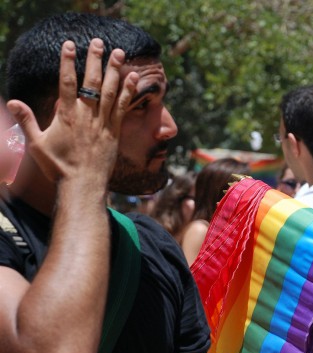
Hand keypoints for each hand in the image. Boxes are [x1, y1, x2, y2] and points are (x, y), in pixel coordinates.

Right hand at [6, 38, 137, 185]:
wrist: (83, 184)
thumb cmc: (58, 166)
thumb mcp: (36, 144)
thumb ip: (26, 120)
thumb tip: (13, 101)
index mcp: (67, 115)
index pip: (67, 82)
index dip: (68, 62)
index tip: (70, 45)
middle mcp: (87, 115)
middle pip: (92, 81)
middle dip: (95, 59)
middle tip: (98, 41)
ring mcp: (103, 122)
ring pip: (111, 91)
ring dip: (115, 70)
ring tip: (119, 52)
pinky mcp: (115, 131)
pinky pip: (124, 107)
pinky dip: (129, 92)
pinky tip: (134, 78)